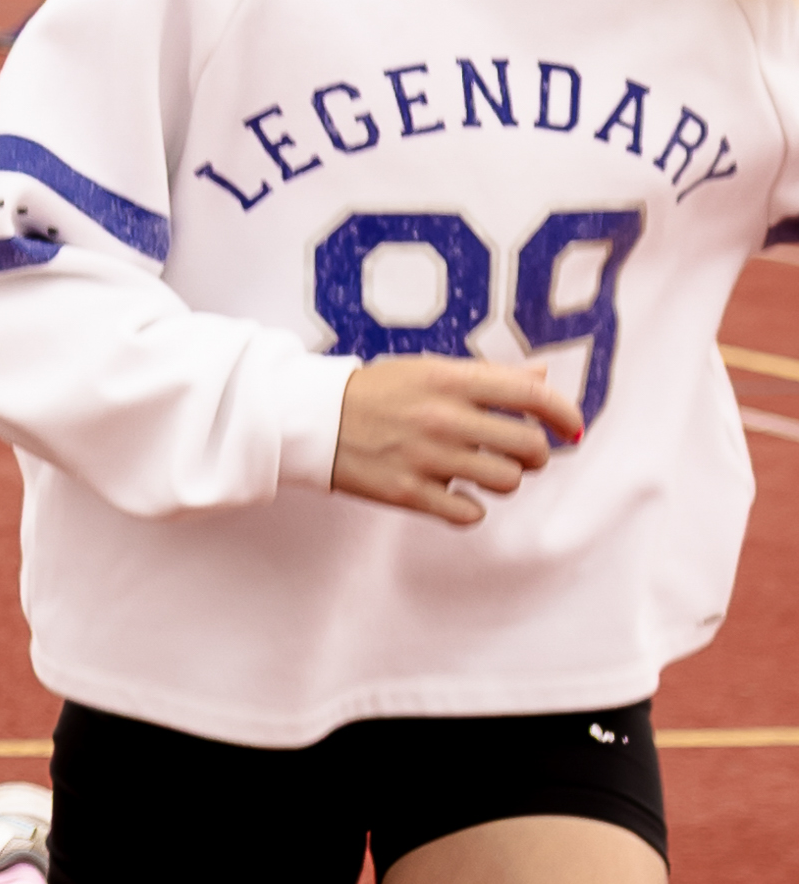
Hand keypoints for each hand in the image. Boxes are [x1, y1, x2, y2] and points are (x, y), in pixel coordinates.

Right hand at [330, 353, 585, 523]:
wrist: (312, 419)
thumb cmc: (376, 393)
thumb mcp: (430, 370)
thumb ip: (490, 375)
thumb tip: (544, 375)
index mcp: (451, 381)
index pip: (533, 395)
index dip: (565, 414)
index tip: (572, 428)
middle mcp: (443, 418)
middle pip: (529, 446)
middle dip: (536, 454)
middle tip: (522, 454)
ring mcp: (426, 457)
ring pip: (506, 482)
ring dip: (506, 480)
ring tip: (487, 473)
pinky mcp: (408, 492)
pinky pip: (468, 513)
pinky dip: (471, 509)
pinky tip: (458, 497)